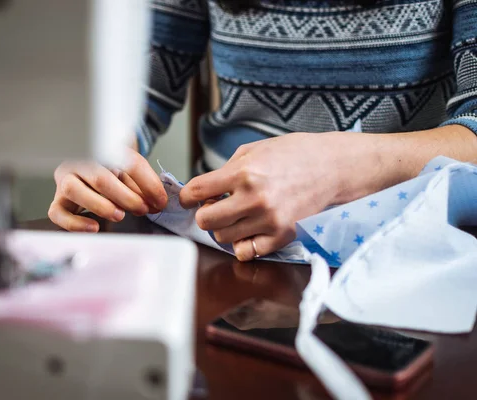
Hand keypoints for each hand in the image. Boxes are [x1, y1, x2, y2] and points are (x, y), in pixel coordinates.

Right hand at [49, 148, 167, 231]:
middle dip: (126, 197)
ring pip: (73, 190)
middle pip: (100, 177)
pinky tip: (93, 227)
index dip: (147, 183)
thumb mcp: (131, 171)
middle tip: (141, 208)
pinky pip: (57, 212)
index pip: (128, 163)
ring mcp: (65, 180)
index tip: (159, 200)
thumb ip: (145, 185)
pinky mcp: (58, 201)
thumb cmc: (112, 169)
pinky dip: (75, 223)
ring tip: (119, 215)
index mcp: (101, 149)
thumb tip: (157, 202)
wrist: (90, 167)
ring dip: (101, 205)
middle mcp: (79, 162)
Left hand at [180, 132, 381, 260]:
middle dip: (205, 214)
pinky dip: (243, 244)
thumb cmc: (293, 153)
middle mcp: (254, 199)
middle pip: (205, 221)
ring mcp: (268, 221)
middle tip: (215, 207)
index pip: (195, 192)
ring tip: (237, 215)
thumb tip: (203, 192)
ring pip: (223, 238)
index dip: (185, 197)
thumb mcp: (253, 150)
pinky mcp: (282, 236)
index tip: (188, 199)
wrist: (333, 167)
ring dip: (224, 228)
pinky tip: (250, 229)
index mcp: (243, 173)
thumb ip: (225, 172)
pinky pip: (246, 253)